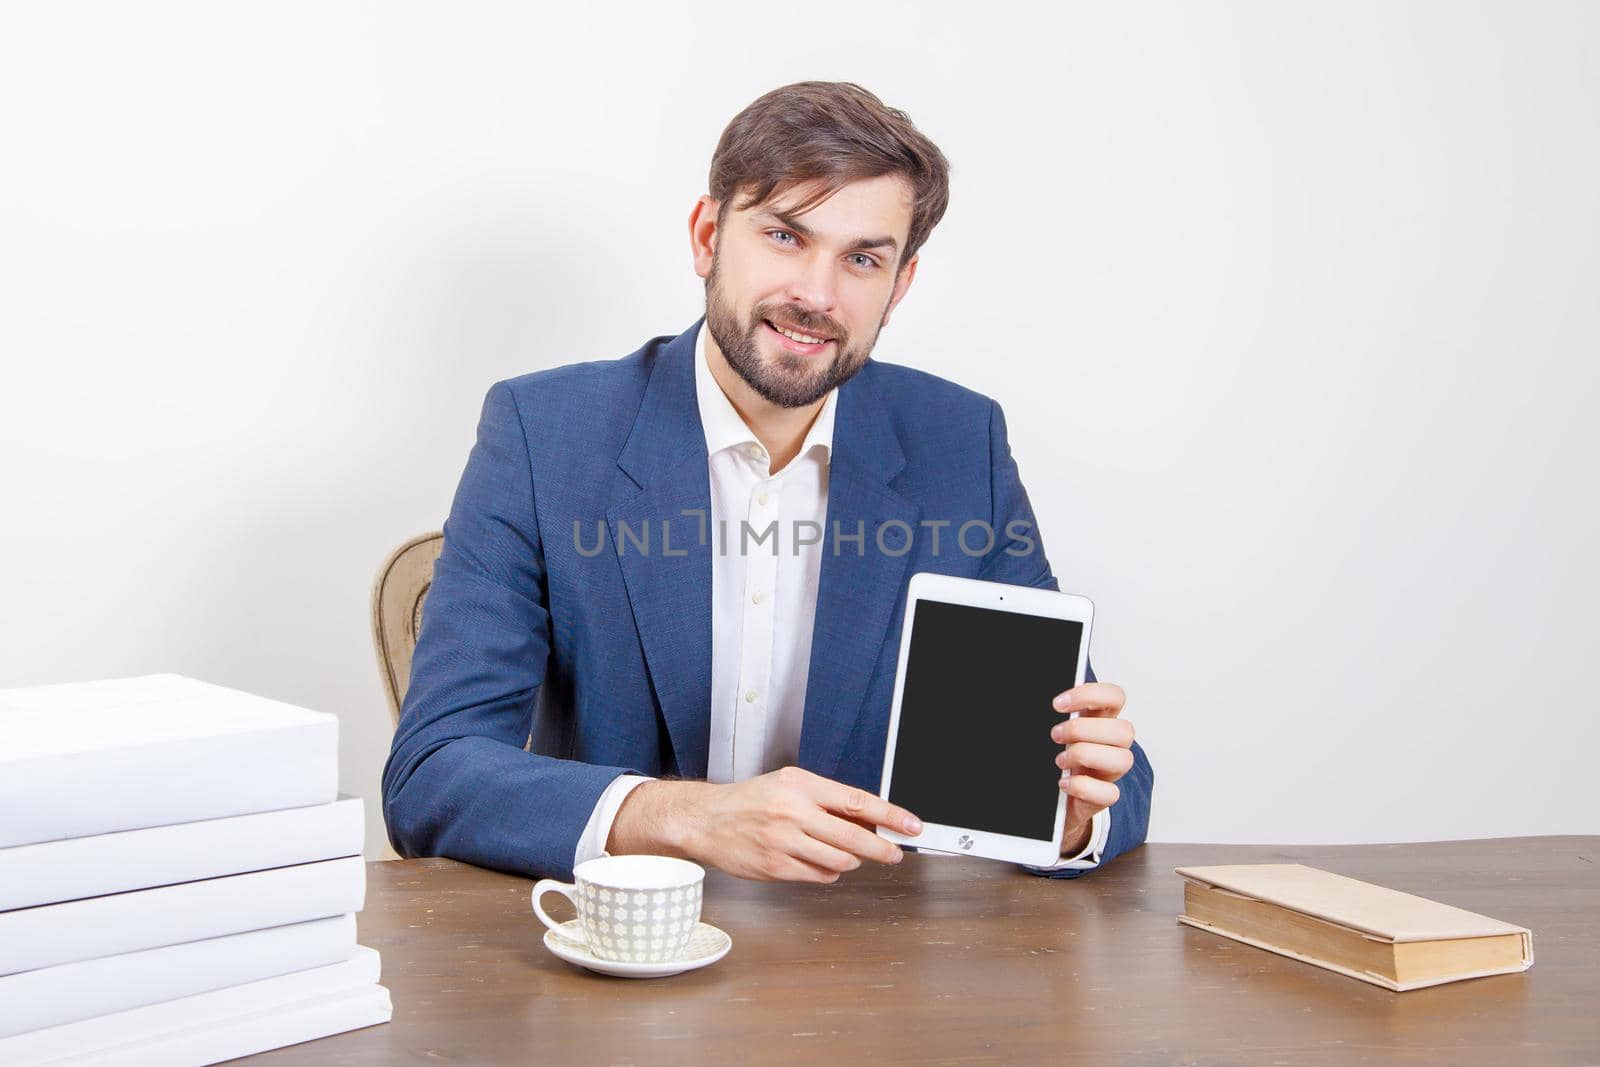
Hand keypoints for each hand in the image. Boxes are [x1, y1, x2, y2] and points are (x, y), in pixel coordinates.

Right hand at [608, 766, 921, 883]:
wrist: (708, 820)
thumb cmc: (752, 801)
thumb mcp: (790, 786)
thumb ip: (828, 801)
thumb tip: (872, 819)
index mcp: (801, 786)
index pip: (857, 801)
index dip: (890, 815)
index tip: (912, 826)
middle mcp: (793, 812)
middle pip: (854, 837)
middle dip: (881, 849)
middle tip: (894, 854)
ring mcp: (784, 842)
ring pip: (839, 862)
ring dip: (849, 861)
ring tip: (841, 853)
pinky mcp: (776, 867)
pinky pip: (818, 876)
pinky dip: (827, 872)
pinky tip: (816, 861)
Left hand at [1050, 682, 1134, 855]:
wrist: (1052, 796)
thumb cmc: (1055, 757)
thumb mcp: (1056, 732)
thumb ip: (1053, 716)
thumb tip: (1038, 704)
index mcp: (1101, 720)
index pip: (1115, 696)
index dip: (1090, 695)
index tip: (1057, 704)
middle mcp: (1112, 744)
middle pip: (1125, 730)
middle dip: (1084, 730)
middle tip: (1055, 735)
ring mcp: (1111, 771)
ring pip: (1124, 759)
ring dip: (1085, 756)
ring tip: (1059, 761)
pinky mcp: (1104, 796)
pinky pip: (1110, 793)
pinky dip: (1084, 787)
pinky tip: (1064, 783)